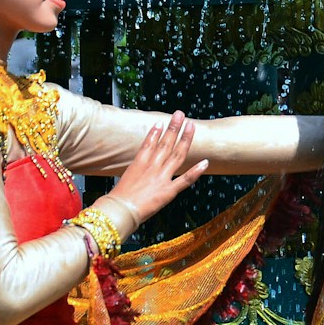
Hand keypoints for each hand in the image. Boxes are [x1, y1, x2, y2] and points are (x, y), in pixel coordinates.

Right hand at [109, 112, 209, 227]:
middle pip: (166, 144)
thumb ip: (135, 171)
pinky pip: (185, 179)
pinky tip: (205, 162)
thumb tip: (139, 167)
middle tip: (180, 114)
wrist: (120, 210)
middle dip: (174, 128)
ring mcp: (162, 177)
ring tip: (191, 126)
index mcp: (139, 163)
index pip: (149, 143)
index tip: (161, 121)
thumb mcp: (124, 178)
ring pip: (177, 155)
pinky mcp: (169, 191)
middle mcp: (152, 167)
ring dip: (185, 139)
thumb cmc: (118, 198)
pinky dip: (196, 171)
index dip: (156, 132)